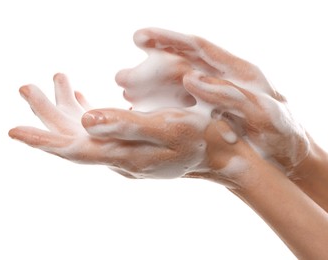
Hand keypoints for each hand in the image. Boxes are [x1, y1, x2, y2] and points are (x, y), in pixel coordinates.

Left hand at [9, 73, 238, 180]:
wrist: (220, 154)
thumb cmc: (199, 139)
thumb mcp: (168, 128)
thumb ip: (127, 125)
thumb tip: (87, 120)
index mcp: (123, 155)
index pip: (73, 150)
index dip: (42, 140)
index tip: (13, 130)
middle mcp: (118, 157)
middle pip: (73, 138)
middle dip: (47, 114)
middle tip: (25, 87)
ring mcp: (124, 151)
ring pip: (85, 132)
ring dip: (66, 108)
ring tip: (55, 80)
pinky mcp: (132, 143)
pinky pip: (101, 129)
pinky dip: (87, 111)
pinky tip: (81, 98)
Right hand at [116, 28, 309, 173]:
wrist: (285, 155)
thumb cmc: (279, 132)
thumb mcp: (264, 113)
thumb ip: (230, 95)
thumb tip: (191, 79)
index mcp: (236, 71)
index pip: (198, 47)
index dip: (168, 39)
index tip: (139, 37)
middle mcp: (218, 79)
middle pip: (178, 66)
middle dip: (149, 69)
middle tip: (122, 78)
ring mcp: (208, 97)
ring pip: (172, 86)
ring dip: (148, 88)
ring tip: (125, 94)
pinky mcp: (202, 114)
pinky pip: (175, 106)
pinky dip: (158, 107)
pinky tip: (142, 112)